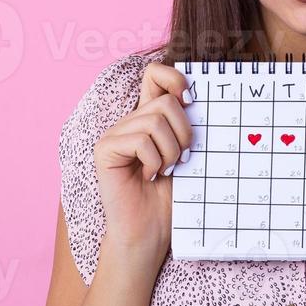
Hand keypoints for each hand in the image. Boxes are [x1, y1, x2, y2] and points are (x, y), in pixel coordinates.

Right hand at [92, 63, 192, 262]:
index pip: (155, 73)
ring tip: (165, 171)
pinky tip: (148, 178)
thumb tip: (201, 97)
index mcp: (149, 117)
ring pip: (155, 120)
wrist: (150, 232)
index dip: (175, 78)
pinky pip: (140, 140)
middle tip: (181, 160)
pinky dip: (154, 162)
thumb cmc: (171, 197)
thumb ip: (187, 125)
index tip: (191, 101)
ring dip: (171, 151)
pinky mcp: (104, 150)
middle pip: (164, 101)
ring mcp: (114, 134)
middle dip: (184, 132)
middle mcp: (130, 121)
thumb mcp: (188, 154)